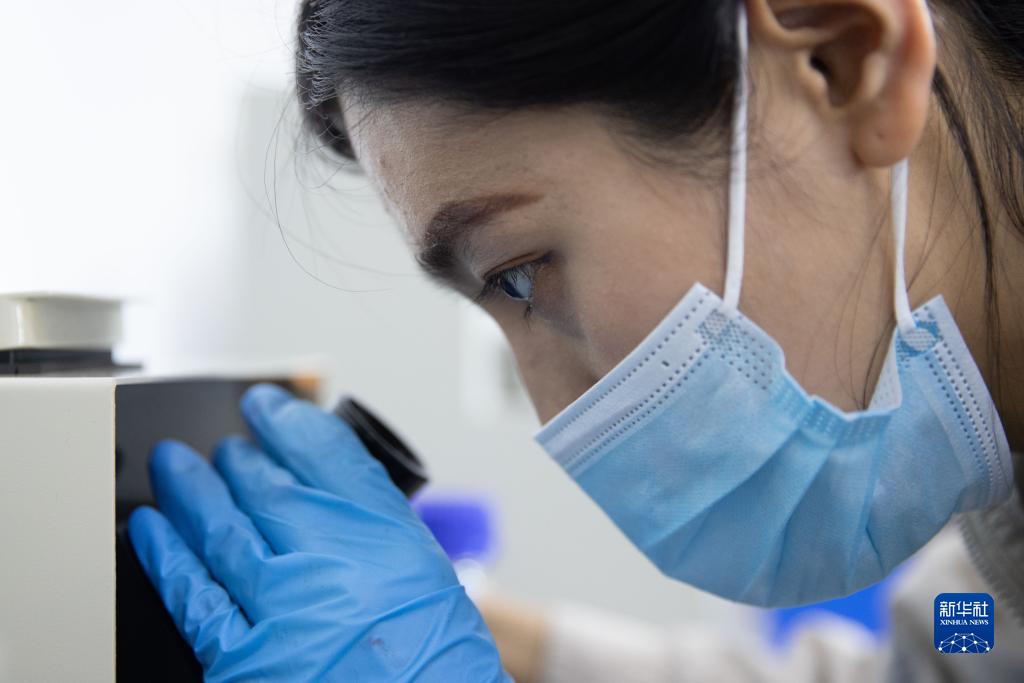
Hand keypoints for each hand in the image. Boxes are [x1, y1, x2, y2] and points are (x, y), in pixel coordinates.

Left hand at [128, 384, 509, 681]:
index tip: (270, 406)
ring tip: (176, 465)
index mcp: (392, 543)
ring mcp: (283, 610)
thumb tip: (328, 497)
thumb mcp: (434, 585)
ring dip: (194, 491)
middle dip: (242, 458)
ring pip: (223, 530)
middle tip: (228, 444)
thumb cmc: (436, 670)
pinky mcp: (243, 662)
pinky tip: (153, 529)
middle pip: (270, 488)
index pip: (329, 456)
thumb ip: (381, 535)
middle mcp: (334, 565)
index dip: (290, 422)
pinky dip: (169, 558)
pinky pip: (194, 596)